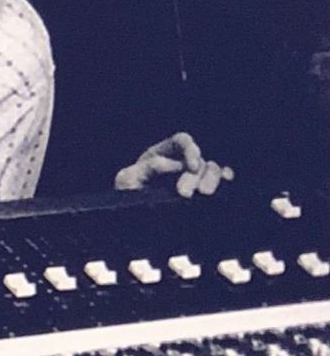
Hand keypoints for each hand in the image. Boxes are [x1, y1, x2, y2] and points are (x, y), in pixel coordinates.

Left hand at [114, 131, 233, 196]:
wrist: (132, 213)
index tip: (191, 167)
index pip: (182, 141)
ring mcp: (193, 175)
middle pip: (198, 159)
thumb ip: (145, 170)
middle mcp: (181, 161)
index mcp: (162, 152)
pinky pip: (219, 180)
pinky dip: (225, 178)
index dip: (190, 149)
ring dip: (211, 179)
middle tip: (184, 194)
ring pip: (211, 169)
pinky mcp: (200, 189)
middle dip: (194, 175)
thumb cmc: (128, 192)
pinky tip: (227, 181)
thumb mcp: (128, 180)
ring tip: (204, 194)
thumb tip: (168, 164)